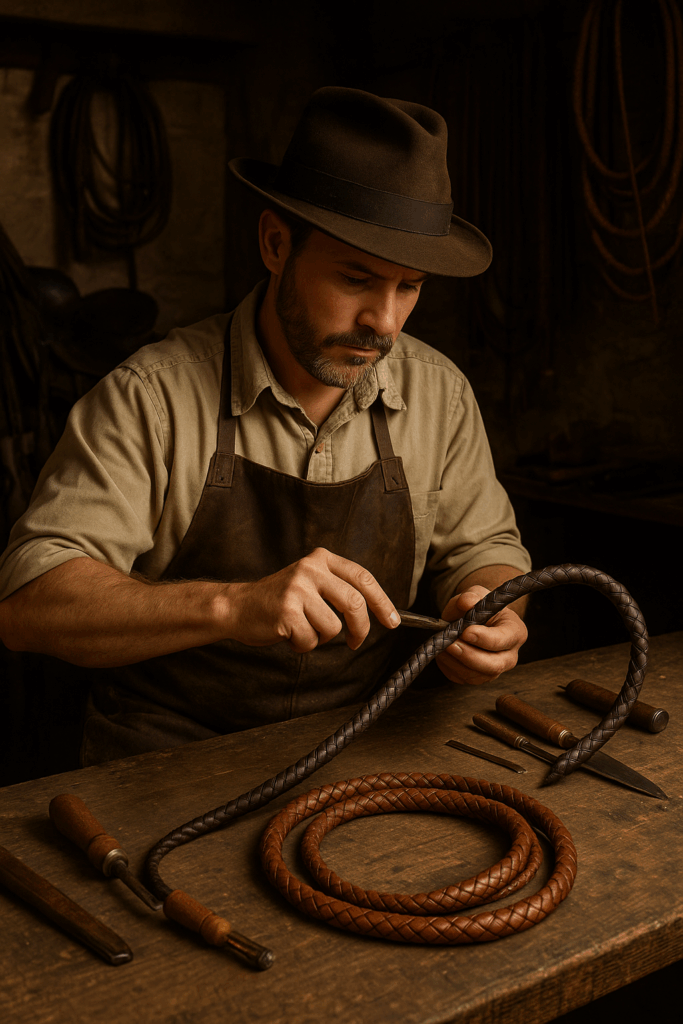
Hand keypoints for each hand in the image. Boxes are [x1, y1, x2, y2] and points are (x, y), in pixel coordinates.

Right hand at [222, 547, 399, 652]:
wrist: (238, 606)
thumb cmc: (279, 600)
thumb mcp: (310, 582)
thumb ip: (337, 588)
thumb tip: (376, 611)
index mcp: (321, 559)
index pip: (363, 578)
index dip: (382, 602)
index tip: (393, 621)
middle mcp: (310, 569)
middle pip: (354, 603)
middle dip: (360, 629)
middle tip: (356, 642)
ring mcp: (297, 588)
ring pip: (333, 627)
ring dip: (321, 638)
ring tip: (302, 630)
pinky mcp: (286, 610)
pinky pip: (311, 639)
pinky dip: (302, 645)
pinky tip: (287, 634)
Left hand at [436, 585, 526, 684]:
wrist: (473, 619)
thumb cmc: (479, 606)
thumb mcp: (476, 594)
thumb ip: (471, 596)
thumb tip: (466, 601)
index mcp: (515, 632)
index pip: (503, 640)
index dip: (484, 638)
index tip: (466, 632)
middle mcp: (509, 655)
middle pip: (493, 666)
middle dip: (469, 656)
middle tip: (450, 644)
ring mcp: (495, 670)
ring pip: (476, 676)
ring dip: (455, 662)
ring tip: (442, 645)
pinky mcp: (478, 677)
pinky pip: (462, 679)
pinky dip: (449, 667)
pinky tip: (442, 652)